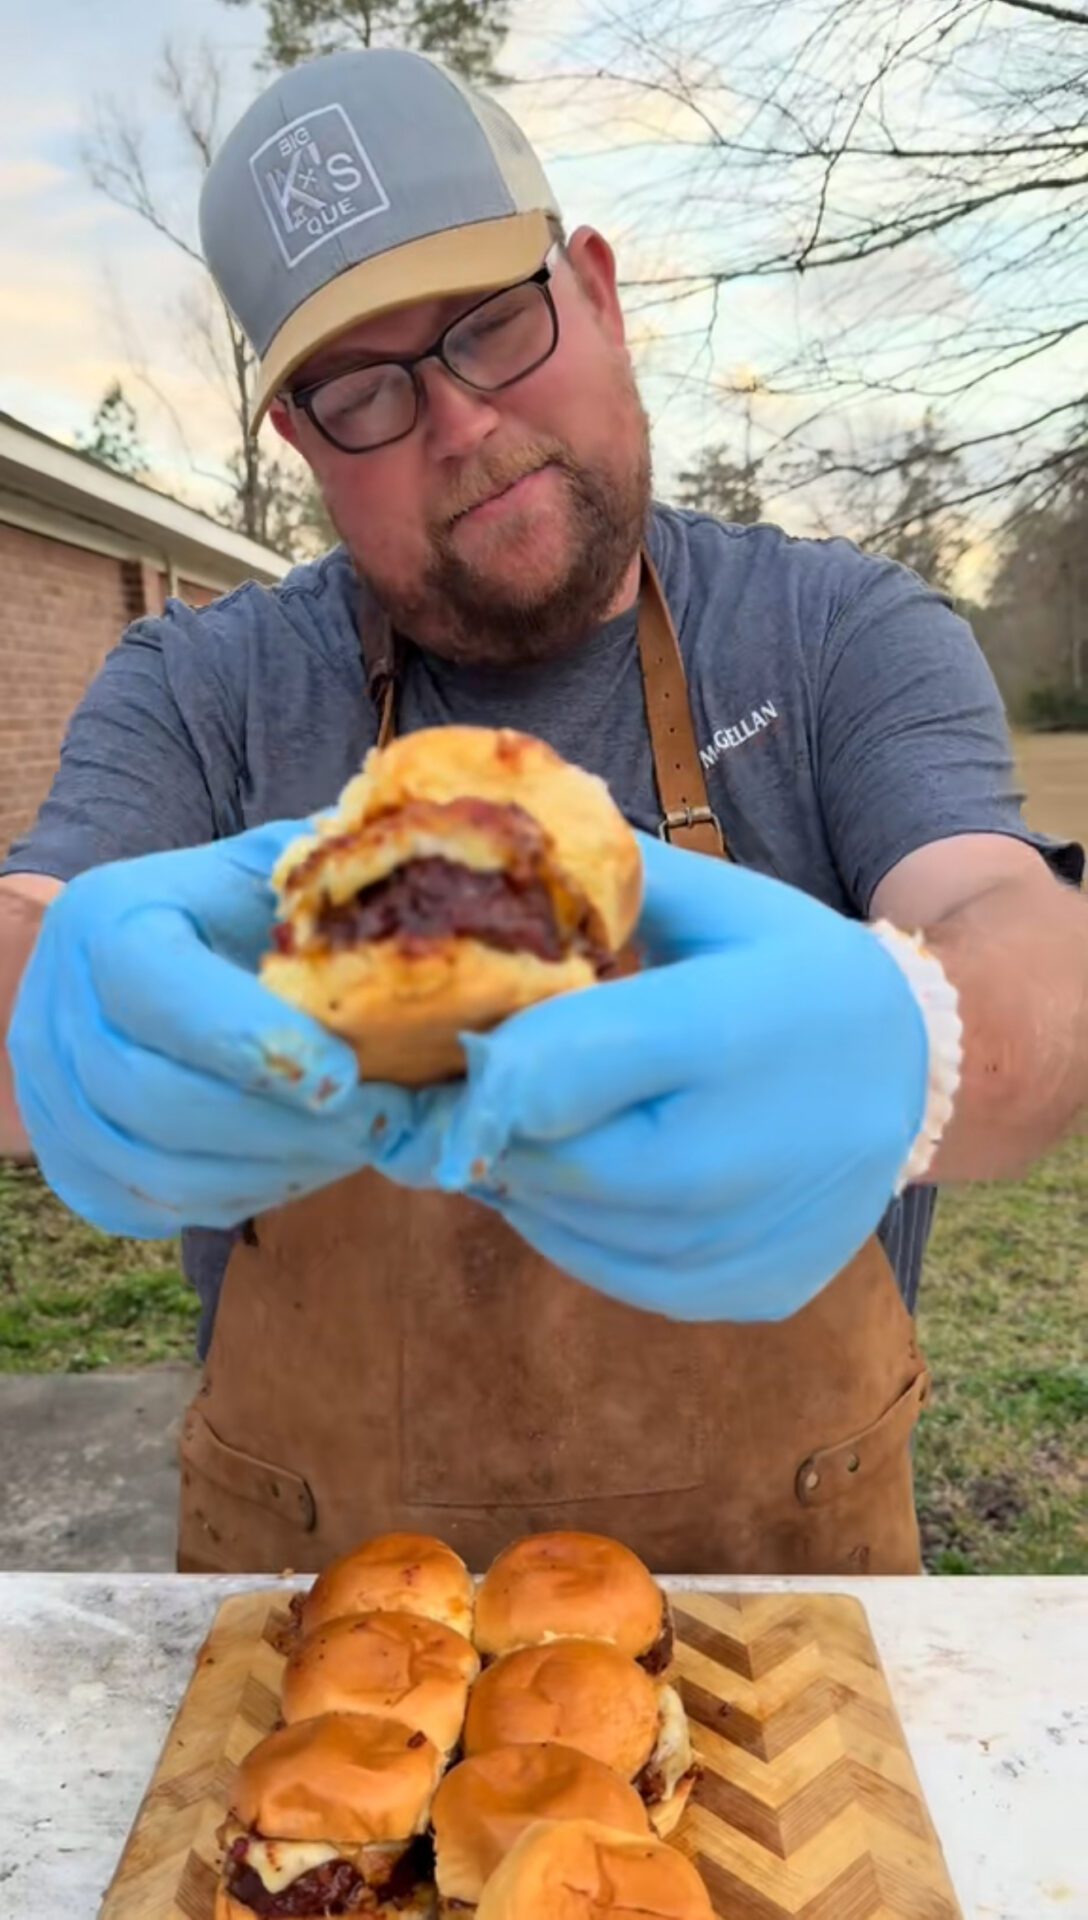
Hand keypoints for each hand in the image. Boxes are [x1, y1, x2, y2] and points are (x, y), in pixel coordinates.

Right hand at [7, 824, 451, 1235]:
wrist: (168, 948)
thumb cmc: (244, 908)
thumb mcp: (281, 871)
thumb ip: (334, 885)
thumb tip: (431, 906)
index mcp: (108, 917)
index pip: (159, 990)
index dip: (252, 1041)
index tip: (344, 1073)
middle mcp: (57, 1009)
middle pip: (157, 1098)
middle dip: (285, 1126)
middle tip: (383, 1122)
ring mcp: (52, 1097)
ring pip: (161, 1168)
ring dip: (279, 1169)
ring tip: (361, 1142)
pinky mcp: (72, 1166)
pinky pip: (159, 1207)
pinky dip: (246, 1194)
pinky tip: (306, 1160)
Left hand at [432, 834, 928, 1320]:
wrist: (919, 1069)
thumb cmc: (798, 972)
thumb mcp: (721, 904)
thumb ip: (608, 889)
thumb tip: (492, 865)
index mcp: (718, 1030)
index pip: (542, 1072)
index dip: (479, 1064)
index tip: (455, 1045)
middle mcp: (735, 1150)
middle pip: (546, 1160)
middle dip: (491, 1127)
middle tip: (471, 1094)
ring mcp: (747, 1234)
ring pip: (569, 1227)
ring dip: (523, 1181)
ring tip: (528, 1130)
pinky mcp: (754, 1287)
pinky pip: (620, 1276)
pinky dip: (577, 1232)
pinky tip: (584, 1181)